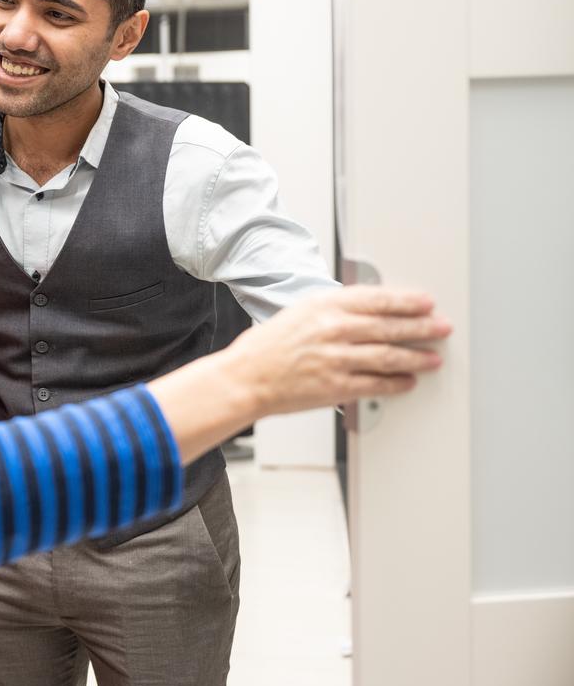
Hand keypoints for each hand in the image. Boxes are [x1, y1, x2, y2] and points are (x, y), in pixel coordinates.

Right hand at [227, 285, 450, 416]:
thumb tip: (368, 312)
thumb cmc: (266, 348)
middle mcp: (333, 329)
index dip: (406, 301)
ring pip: (389, 355)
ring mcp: (336, 359)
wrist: (245, 378)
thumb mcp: (298, 313)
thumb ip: (332, 311)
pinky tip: (408, 381)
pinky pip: (376, 384)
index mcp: (323, 305)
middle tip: (441, 328)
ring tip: (432, 358)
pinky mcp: (336, 386)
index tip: (425, 303)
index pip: (377, 299)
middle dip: (422, 327)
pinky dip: (396, 383)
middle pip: (389, 326)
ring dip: (416, 357)